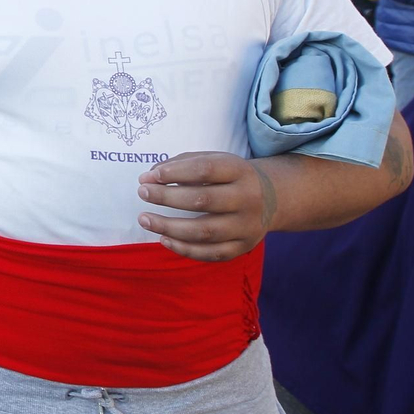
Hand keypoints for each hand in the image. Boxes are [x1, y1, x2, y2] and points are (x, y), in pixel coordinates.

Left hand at [137, 151, 277, 261]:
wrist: (271, 198)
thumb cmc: (228, 176)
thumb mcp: (212, 160)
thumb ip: (181, 164)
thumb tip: (149, 177)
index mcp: (239, 171)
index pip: (205, 169)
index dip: (175, 172)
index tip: (149, 176)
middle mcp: (248, 199)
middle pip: (204, 200)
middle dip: (167, 197)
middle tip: (142, 193)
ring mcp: (247, 226)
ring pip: (205, 231)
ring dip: (169, 227)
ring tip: (144, 219)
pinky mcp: (243, 246)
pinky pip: (212, 253)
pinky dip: (185, 249)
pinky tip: (164, 239)